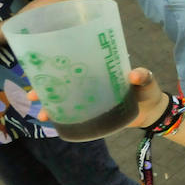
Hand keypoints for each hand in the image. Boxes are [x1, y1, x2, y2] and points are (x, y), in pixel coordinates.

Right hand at [26, 67, 167, 128]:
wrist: (152, 112)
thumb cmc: (148, 90)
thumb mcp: (146, 80)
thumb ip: (142, 76)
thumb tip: (134, 75)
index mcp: (98, 68)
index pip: (72, 61)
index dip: (54, 64)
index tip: (37, 68)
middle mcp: (90, 82)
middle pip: (61, 82)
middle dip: (44, 88)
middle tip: (32, 95)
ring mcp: (90, 98)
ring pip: (64, 100)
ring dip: (50, 106)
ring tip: (41, 114)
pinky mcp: (93, 114)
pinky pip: (73, 115)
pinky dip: (62, 118)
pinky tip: (52, 123)